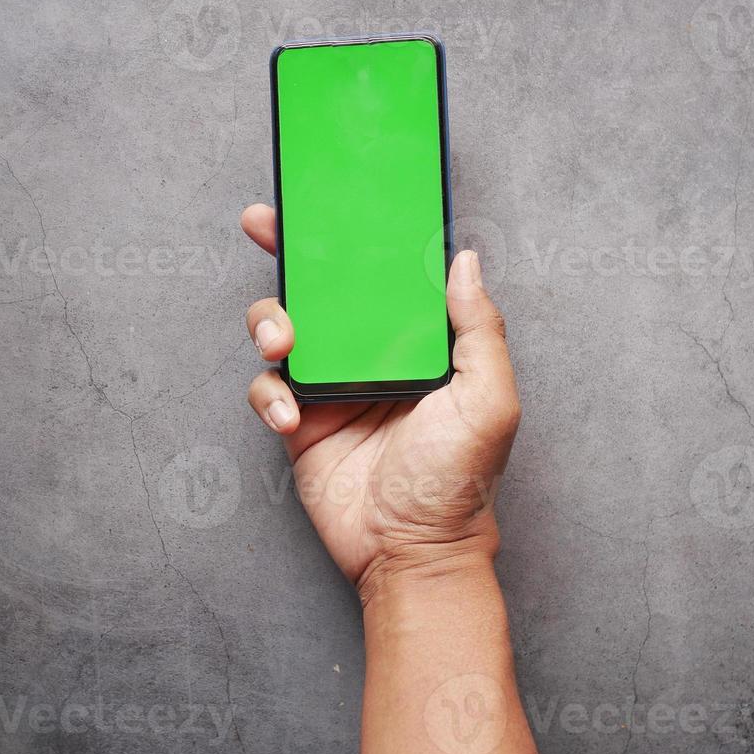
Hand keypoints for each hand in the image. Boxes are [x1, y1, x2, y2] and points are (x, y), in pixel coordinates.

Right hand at [241, 204, 520, 602]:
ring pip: (284, 327)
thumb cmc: (460, 482)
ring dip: (271, 321)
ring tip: (282, 342)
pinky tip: (293, 417)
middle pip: (322, 287)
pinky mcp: (300, 423)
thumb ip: (479, 329)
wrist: (411, 553)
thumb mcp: (489, 400)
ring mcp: (332, 386)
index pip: (384, 274)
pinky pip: (268, 389)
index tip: (332, 200)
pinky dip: (271, 395)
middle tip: (264, 223)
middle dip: (289, 251)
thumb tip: (466, 260)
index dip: (358, 236)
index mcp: (417, 341)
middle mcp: (371, 354)